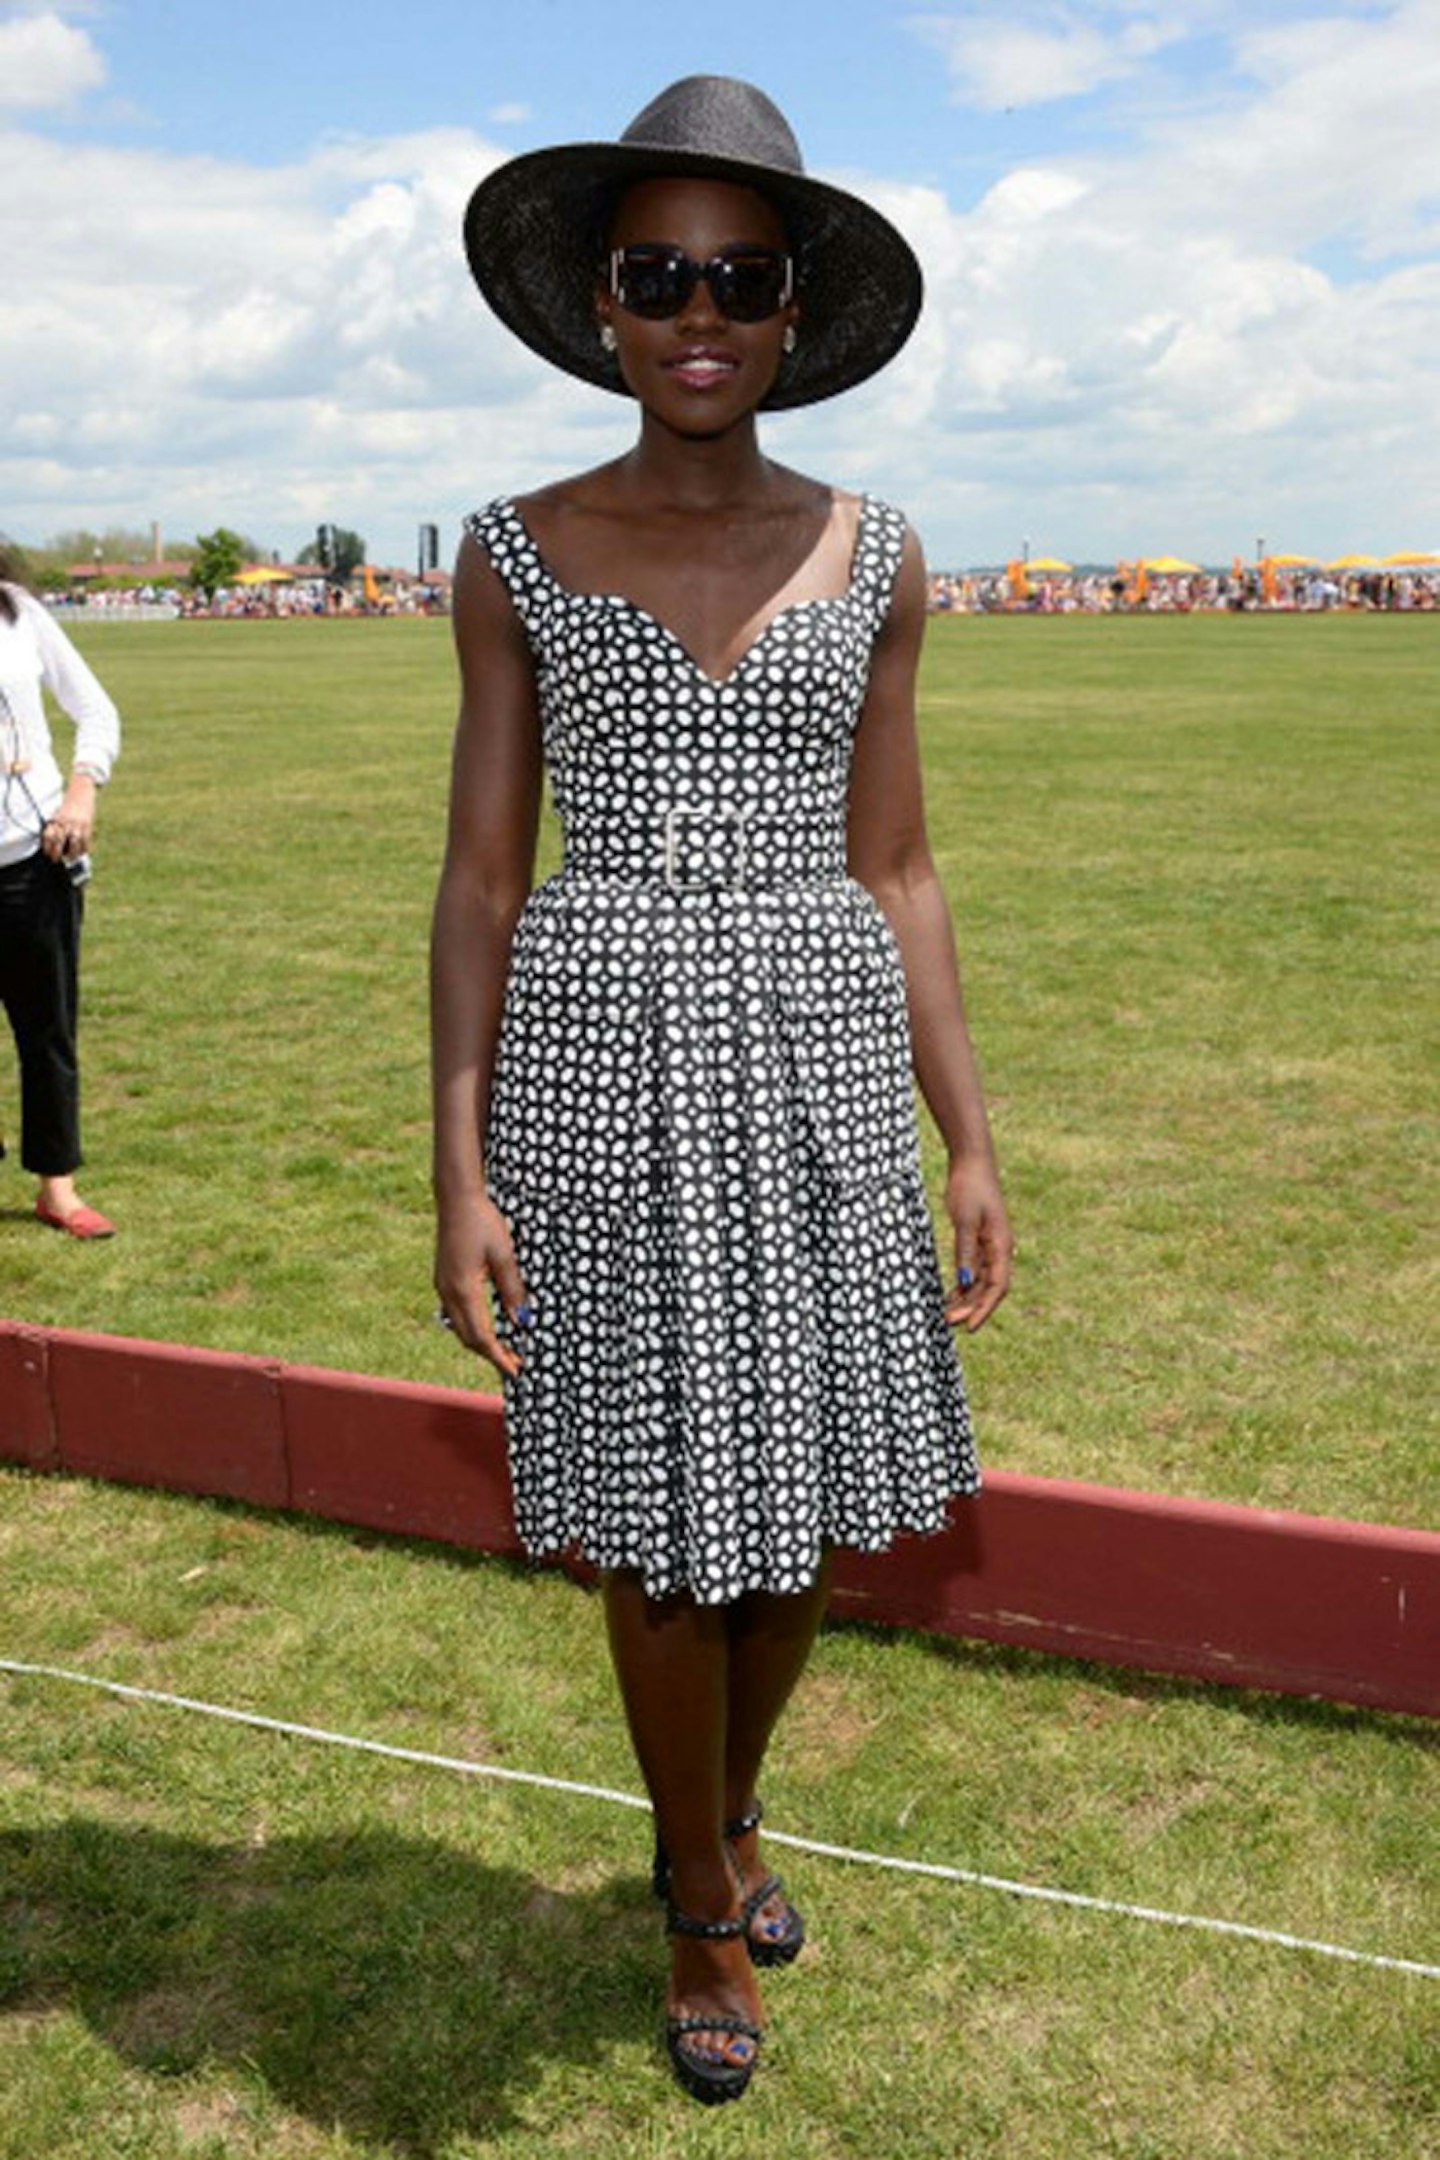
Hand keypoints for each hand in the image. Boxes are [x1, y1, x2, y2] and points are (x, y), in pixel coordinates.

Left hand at [41, 776, 95, 862]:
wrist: (82, 790)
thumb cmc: (70, 804)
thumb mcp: (59, 813)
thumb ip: (57, 825)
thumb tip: (54, 842)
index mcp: (57, 819)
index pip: (49, 835)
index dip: (47, 846)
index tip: (47, 853)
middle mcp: (66, 821)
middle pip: (59, 841)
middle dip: (57, 853)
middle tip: (56, 859)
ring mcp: (77, 823)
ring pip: (74, 843)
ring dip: (72, 853)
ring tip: (71, 858)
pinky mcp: (87, 824)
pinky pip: (86, 840)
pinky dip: (84, 848)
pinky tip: (82, 852)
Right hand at [434, 1193, 532, 1378]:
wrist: (456, 1198)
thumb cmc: (483, 1221)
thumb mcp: (504, 1255)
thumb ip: (512, 1289)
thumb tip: (521, 1320)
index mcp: (464, 1289)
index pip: (481, 1336)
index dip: (498, 1356)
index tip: (515, 1370)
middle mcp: (448, 1292)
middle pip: (468, 1337)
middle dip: (491, 1354)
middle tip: (515, 1362)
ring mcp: (442, 1285)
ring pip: (460, 1326)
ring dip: (480, 1341)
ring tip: (504, 1347)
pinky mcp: (443, 1277)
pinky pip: (456, 1312)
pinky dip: (472, 1325)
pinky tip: (487, 1323)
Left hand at [942, 1154, 1012, 1331]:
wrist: (971, 1162)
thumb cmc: (970, 1188)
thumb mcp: (965, 1220)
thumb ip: (965, 1252)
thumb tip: (965, 1284)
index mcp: (1001, 1245)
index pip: (997, 1287)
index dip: (984, 1309)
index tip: (968, 1327)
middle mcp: (999, 1249)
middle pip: (989, 1288)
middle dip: (971, 1308)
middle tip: (949, 1323)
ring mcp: (990, 1245)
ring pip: (981, 1281)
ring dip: (967, 1299)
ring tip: (947, 1313)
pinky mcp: (979, 1239)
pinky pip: (974, 1269)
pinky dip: (964, 1284)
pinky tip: (952, 1294)